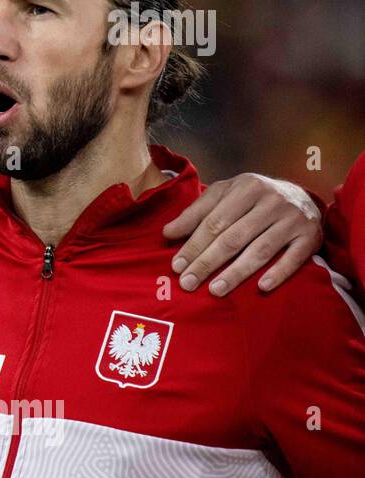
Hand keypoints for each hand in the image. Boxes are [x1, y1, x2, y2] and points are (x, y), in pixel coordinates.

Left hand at [163, 173, 321, 295]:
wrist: (302, 196)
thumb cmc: (253, 198)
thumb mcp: (224, 194)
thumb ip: (196, 212)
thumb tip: (167, 233)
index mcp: (245, 187)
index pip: (213, 221)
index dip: (193, 245)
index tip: (176, 266)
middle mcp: (271, 201)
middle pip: (233, 237)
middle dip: (207, 262)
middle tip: (188, 283)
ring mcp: (292, 219)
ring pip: (260, 250)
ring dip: (236, 272)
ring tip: (215, 290)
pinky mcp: (310, 236)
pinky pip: (293, 258)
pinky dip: (278, 273)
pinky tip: (261, 287)